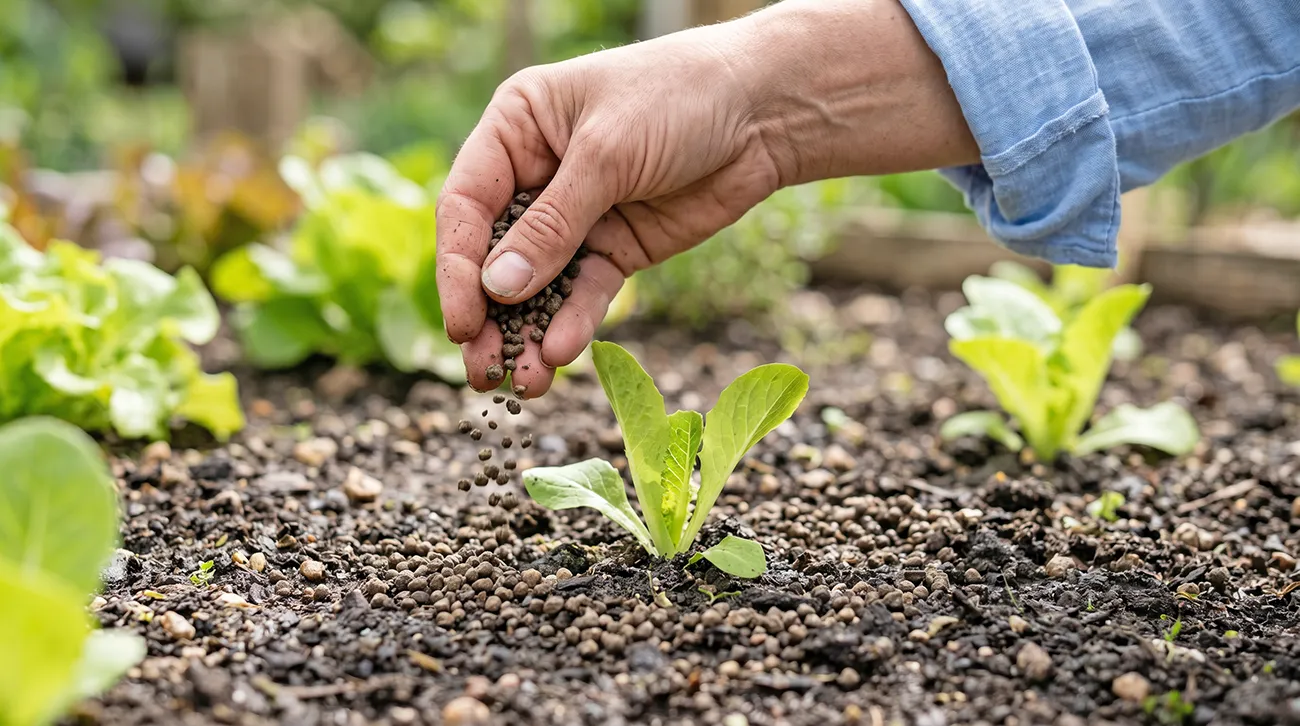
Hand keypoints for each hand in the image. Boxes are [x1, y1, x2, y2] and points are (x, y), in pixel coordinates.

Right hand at [436, 0, 977, 396]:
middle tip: (481, 372)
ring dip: (528, 333)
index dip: (458, 268)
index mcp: (515, 130)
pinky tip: (563, 353)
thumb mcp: (608, 154)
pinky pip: (586, 292)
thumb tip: (497, 289)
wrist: (764, 111)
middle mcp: (535, 175)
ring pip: (538, 285)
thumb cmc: (678, 97)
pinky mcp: (616, 249)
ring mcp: (576, 217)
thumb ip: (552, 225)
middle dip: (489, 316)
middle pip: (495, 255)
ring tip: (524, 383)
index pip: (466, 205)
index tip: (461, 323)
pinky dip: (574, 323)